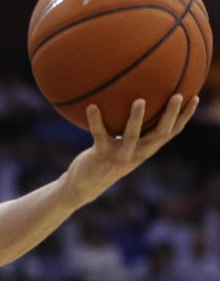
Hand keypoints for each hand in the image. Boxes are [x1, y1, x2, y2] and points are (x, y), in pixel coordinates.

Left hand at [64, 94, 198, 204]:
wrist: (85, 185)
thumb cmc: (106, 158)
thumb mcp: (123, 146)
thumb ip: (132, 130)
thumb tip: (138, 99)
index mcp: (146, 149)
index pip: (172, 132)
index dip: (184, 117)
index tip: (194, 98)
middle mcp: (137, 153)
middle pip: (159, 134)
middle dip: (171, 115)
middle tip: (177, 95)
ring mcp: (120, 155)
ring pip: (131, 136)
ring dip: (136, 118)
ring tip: (140, 100)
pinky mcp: (101, 155)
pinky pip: (99, 135)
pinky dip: (95, 121)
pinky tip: (91, 106)